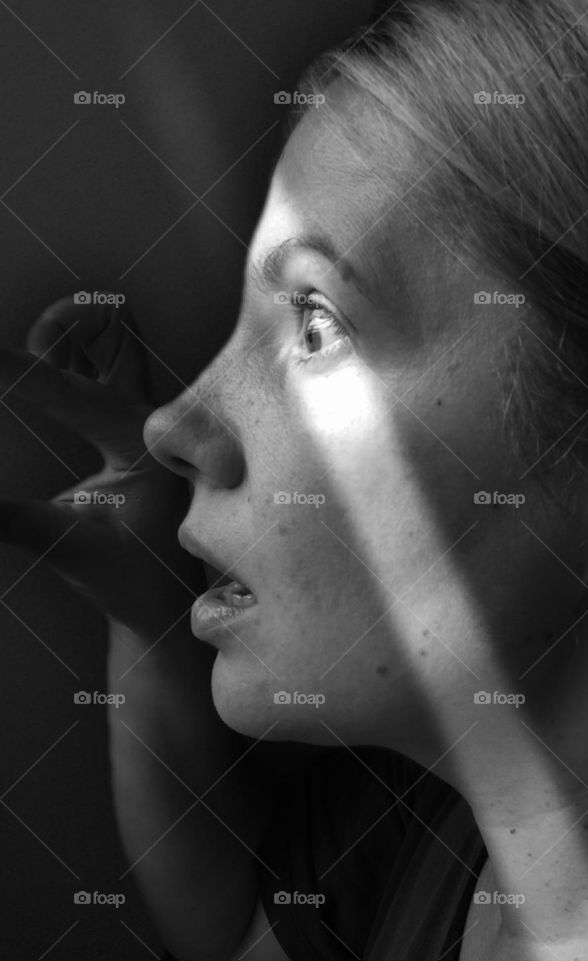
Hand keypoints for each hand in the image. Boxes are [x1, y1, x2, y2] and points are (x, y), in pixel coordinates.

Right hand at [0, 295, 204, 640]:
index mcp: (139, 443)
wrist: (164, 602)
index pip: (61, 388)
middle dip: (61, 324)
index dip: (9, 370)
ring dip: (64, 334)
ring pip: (111, 333)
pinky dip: (67, 353)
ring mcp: (141, 413)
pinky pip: (103, 359)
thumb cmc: (125, 579)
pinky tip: (38, 377)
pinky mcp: (128, 420)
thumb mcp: (62, 547)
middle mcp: (148, 416)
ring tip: (31, 365)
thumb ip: (9, 520)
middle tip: (28, 358)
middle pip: (113, 324)